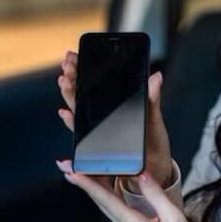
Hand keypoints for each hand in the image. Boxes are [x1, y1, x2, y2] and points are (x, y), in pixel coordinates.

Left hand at [56, 160, 203, 221]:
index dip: (86, 184)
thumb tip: (142, 175)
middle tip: (66, 165)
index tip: (72, 172)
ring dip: (90, 186)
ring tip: (80, 169)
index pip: (105, 199)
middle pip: (98, 200)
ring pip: (103, 204)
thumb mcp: (174, 218)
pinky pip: (111, 208)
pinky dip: (102, 193)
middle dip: (80, 181)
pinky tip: (101, 184)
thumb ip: (156, 195)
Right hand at [57, 50, 172, 188]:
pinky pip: (80, 132)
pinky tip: (65, 113)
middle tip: (67, 64)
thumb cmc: (152, 141)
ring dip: (69, 95)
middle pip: (82, 92)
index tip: (73, 54)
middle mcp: (102, 115)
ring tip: (64, 81)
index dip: (82, 68)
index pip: (95, 82)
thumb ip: (151, 97)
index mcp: (115, 104)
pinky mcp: (96, 144)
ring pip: (78, 108)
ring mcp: (97, 128)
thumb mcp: (153, 117)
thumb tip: (156, 75)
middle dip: (72, 77)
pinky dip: (71, 121)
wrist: (153, 167)